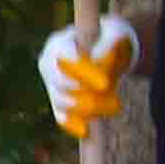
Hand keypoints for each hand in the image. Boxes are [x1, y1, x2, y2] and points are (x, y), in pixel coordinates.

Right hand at [34, 18, 139, 139]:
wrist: (107, 49)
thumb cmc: (110, 36)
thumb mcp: (115, 32)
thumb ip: (109, 41)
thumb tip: (98, 59)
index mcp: (59, 43)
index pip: (64, 57)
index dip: (82, 71)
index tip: (105, 83)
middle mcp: (49, 63)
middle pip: (58, 82)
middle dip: (83, 92)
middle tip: (108, 95)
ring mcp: (51, 83)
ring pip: (60, 100)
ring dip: (85, 108)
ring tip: (112, 107)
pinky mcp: (58, 99)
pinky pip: (60, 115)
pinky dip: (72, 123)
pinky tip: (86, 131)